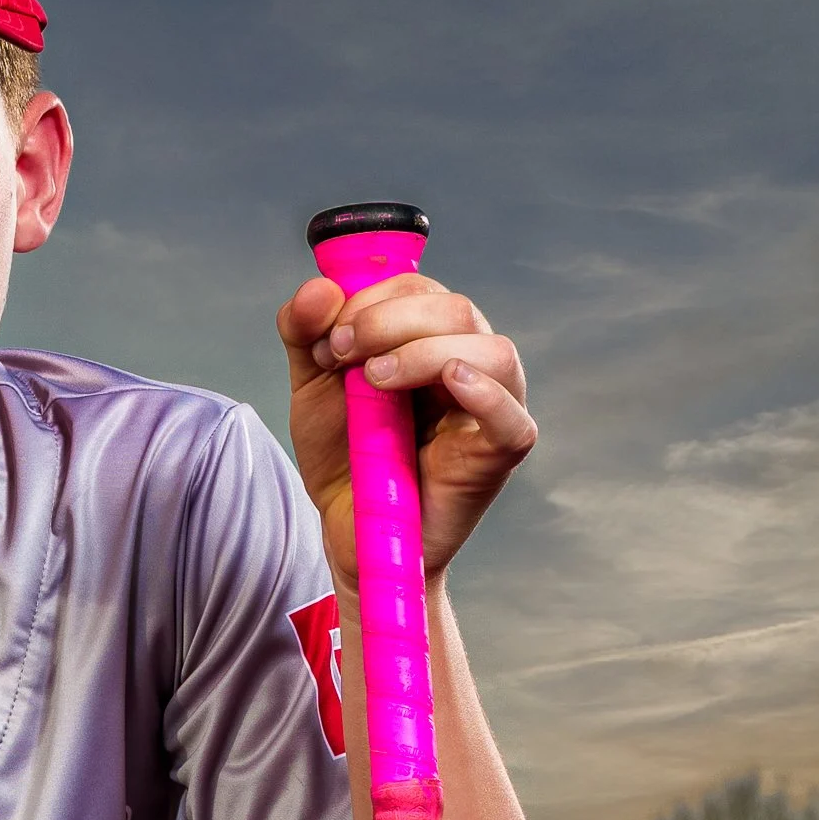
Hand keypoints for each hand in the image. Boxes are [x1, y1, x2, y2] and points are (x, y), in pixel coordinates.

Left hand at [277, 270, 536, 584]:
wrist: (349, 533)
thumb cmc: (344, 458)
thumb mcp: (313, 387)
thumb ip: (305, 332)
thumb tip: (320, 286)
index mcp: (430, 337)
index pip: (418, 287)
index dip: (370, 300)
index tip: (326, 341)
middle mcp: (469, 361)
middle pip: (455, 309)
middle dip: (389, 321)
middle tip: (342, 354)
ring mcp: (491, 407)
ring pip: (491, 350)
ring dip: (426, 350)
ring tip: (376, 379)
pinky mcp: (498, 453)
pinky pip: (513, 418)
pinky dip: (486, 394)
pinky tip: (451, 382)